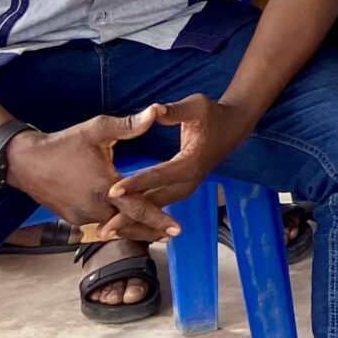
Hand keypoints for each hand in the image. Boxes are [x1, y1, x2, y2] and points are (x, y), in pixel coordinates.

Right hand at [5, 110, 176, 243]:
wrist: (25, 161)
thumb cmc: (63, 143)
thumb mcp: (97, 129)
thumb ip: (129, 125)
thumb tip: (156, 111)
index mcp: (103, 188)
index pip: (138, 208)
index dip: (159, 219)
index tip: (177, 229)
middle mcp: (93, 208)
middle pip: (128, 225)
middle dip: (151, 229)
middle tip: (172, 234)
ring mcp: (81, 217)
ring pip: (113, 227)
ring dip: (133, 229)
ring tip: (154, 232)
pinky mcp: (72, 219)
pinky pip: (99, 225)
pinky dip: (114, 225)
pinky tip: (126, 224)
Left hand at [108, 93, 257, 215]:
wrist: (232, 127)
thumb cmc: (212, 115)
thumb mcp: (196, 106)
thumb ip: (174, 111)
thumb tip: (154, 109)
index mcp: (191, 162)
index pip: (159, 174)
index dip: (136, 182)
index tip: (112, 190)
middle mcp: (188, 180)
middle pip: (155, 201)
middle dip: (129, 216)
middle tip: (105, 229)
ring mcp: (185, 187)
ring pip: (156, 208)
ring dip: (133, 221)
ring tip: (108, 232)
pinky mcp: (181, 189)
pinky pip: (159, 205)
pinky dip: (141, 217)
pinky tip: (123, 224)